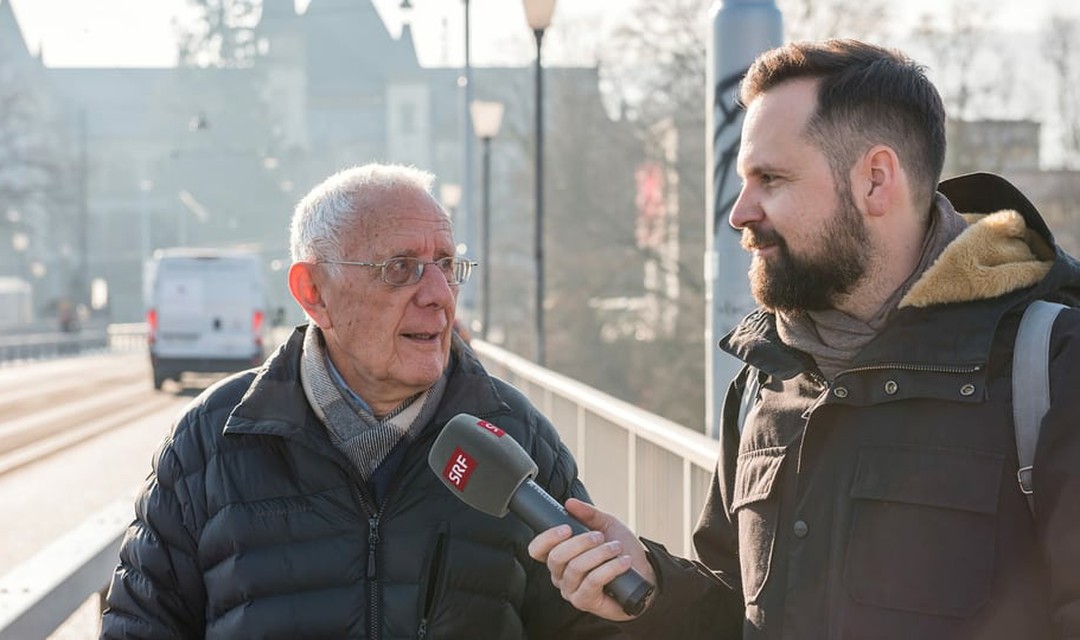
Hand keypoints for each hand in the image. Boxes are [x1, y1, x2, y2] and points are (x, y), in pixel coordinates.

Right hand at [528, 498, 656, 620]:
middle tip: (600, 536)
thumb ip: (589, 514)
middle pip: (556, 557)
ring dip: (599, 554)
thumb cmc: (621, 550)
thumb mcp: (606, 525)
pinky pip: (592, 582)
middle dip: (581, 542)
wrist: (644, 574)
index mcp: (559, 556)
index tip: (567, 527)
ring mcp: (570, 590)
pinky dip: (609, 568)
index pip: (536, 550)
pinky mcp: (584, 602)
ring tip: (616, 547)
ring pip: (575, 568)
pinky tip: (623, 561)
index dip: (546, 538)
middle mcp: (560, 575)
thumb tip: (570, 503)